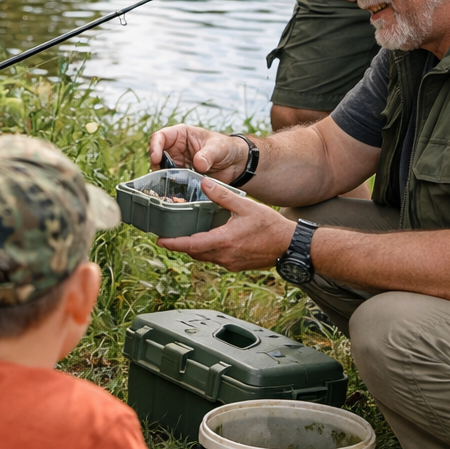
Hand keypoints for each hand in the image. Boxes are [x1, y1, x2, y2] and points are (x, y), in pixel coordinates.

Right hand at [148, 125, 246, 183]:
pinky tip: (174, 193)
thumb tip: (198, 164)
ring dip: (163, 178)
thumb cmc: (226, 147)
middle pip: (157, 155)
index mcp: (181, 134)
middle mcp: (176, 148)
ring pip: (162, 170)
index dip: (155, 146)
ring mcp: (178, 163)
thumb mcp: (218, 148)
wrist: (235, 164)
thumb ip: (208, 155)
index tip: (156, 158)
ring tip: (167, 186)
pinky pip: (172, 181)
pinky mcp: (182, 176)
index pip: (160, 137)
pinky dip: (171, 187)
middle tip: (160, 176)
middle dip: (156, 165)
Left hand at [157, 178, 296, 270]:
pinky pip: (215, 259)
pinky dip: (207, 250)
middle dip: (180, 244)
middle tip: (168, 234)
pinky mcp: (236, 265)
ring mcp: (230, 263)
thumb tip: (203, 183)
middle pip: (194, 253)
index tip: (159, 240)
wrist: (289, 246)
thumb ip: (222, 195)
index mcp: (224, 241)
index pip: (191, 245)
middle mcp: (224, 256)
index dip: (173, 243)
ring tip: (185, 234)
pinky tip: (209, 238)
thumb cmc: (271, 227)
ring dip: (194, 247)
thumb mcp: (245, 206)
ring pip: (204, 257)